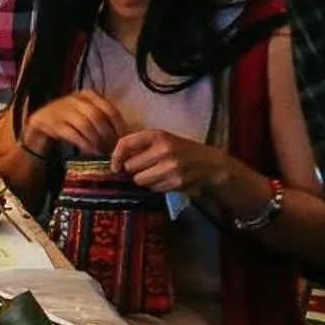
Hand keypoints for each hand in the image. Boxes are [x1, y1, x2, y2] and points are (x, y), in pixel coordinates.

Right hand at [21, 92, 127, 157]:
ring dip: (96, 140)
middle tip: (114, 149)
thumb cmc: (69, 120)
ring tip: (102, 152)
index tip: (125, 141)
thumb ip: (103, 119)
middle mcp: (75, 99)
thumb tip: (126, 135)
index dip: (119, 126)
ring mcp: (62, 110)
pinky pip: (72, 134)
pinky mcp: (52, 123)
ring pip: (85, 125)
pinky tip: (90, 151)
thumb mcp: (87, 115)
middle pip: (97, 116)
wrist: (41, 122)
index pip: (109, 109)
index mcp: (87, 94)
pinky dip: (84, 144)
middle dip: (107, 135)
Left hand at [111, 128, 232, 198]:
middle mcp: (163, 149)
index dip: (116, 156)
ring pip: (139, 180)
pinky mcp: (176, 183)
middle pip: (130, 167)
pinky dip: (156, 187)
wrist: (209, 164)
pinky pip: (153, 189)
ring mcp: (170, 167)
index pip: (125, 143)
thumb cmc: (181, 150)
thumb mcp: (163, 139)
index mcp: (158, 135)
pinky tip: (167, 180)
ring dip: (144, 180)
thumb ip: (140, 146)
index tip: (115, 166)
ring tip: (157, 174)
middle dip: (134, 170)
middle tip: (145, 168)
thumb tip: (115, 161)